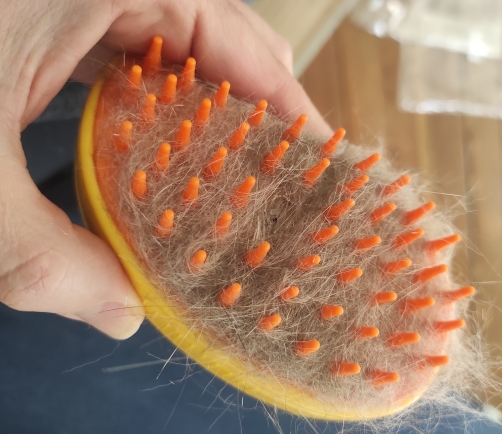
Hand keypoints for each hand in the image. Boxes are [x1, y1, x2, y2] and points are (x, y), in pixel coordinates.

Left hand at [0, 0, 331, 338]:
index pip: (235, 36)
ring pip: (176, 42)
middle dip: (251, 108)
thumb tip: (117, 313)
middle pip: (218, 37)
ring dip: (203, 107)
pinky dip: (152, 96)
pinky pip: (131, 46)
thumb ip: (37, 251)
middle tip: (272, 175)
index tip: (314, 154)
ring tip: (226, 170)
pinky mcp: (54, 10)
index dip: (283, 100)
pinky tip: (153, 147)